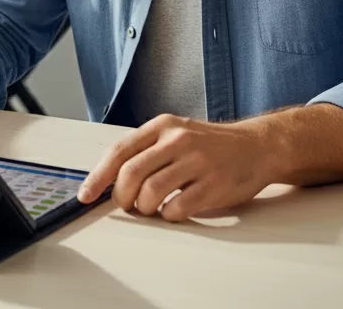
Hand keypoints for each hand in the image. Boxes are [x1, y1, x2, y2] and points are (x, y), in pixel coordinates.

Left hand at [76, 114, 272, 221]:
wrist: (256, 146)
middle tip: (126, 206)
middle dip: (121, 197)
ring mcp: (196, 162)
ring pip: (151, 192)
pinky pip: (177, 208)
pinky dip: (168, 215)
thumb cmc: (209, 145)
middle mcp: (177, 140)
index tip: (87, 195)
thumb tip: (110, 179)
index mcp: (161, 125)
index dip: (99, 176)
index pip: (119, 151)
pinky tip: (173, 210)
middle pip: (131, 173)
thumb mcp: (175, 133)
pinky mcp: (213, 185)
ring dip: (144, 209)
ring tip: (151, 209)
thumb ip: (147, 150)